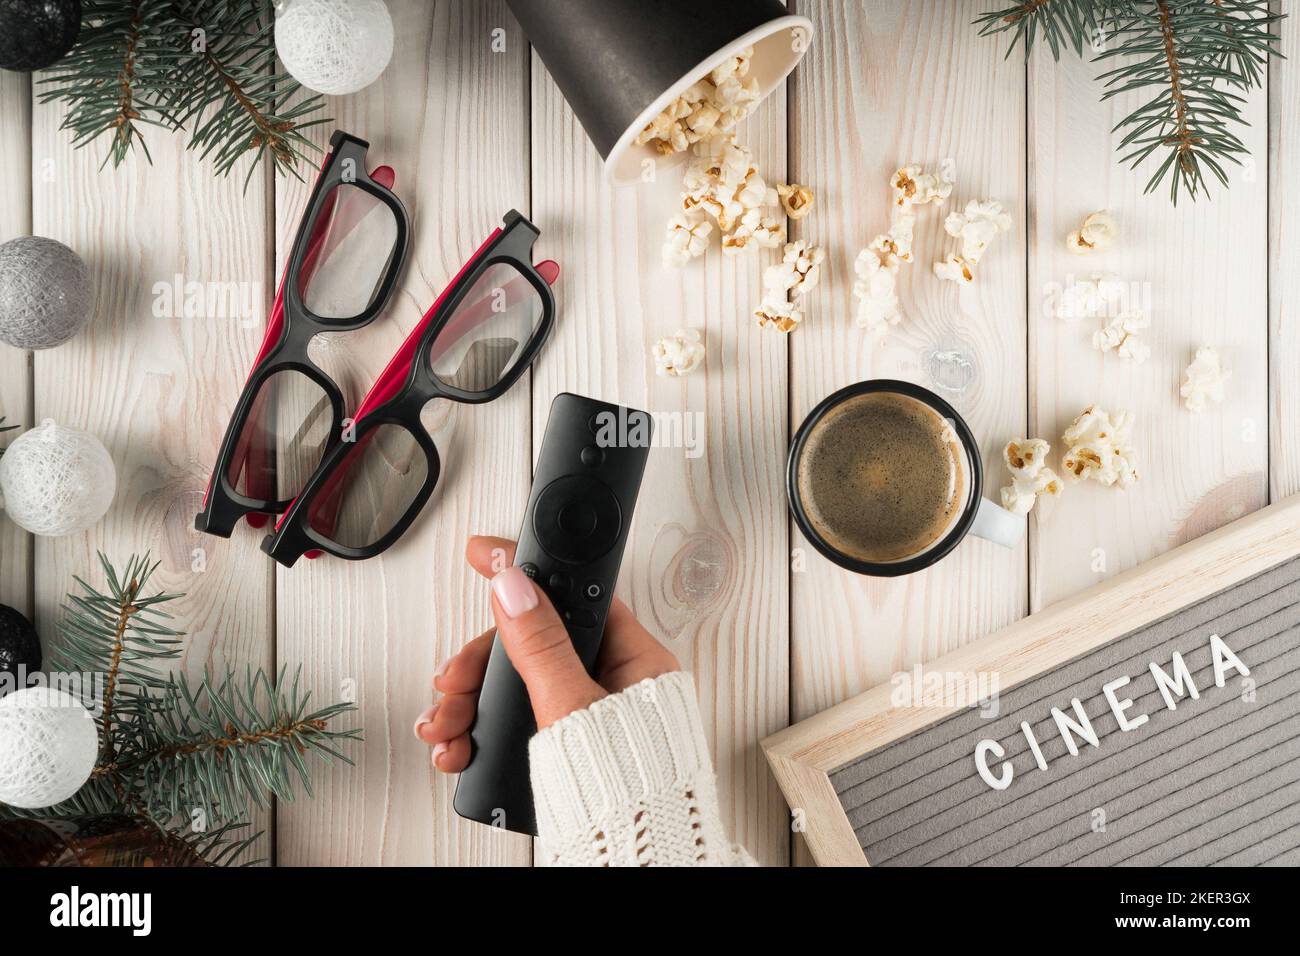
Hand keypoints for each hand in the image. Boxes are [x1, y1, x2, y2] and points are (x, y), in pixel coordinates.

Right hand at [414, 535, 679, 771]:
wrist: (631, 860)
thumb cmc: (630, 793)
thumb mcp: (572, 706)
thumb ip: (540, 645)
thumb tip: (515, 586)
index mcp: (634, 661)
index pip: (572, 596)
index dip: (524, 574)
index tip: (484, 553)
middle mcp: (612, 684)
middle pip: (531, 645)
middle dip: (477, 665)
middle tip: (450, 684)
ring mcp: (586, 716)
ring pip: (514, 686)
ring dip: (468, 703)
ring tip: (445, 728)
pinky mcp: (565, 748)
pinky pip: (515, 723)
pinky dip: (480, 733)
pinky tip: (458, 748)